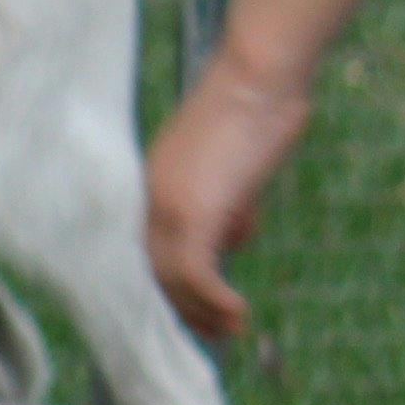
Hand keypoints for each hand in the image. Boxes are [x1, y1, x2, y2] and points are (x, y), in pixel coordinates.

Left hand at [145, 54, 313, 346]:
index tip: (192, 312)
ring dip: (203, 311)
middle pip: (153, 274)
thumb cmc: (255, 108)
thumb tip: (232, 238)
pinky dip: (215, 299)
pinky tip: (239, 312)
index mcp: (148, 188)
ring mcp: (164, 207)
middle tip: (215, 332)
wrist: (259, 72)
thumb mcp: (235, 168)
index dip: (167, 288)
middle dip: (184, 309)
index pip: (146, 252)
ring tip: (231, 330)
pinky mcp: (191, 212)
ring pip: (172, 280)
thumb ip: (226, 205)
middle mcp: (146, 200)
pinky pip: (194, 273)